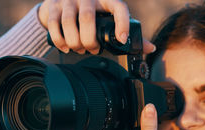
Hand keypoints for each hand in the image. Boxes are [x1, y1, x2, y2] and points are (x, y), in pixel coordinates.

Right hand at [38, 0, 155, 54]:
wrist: (63, 0)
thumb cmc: (94, 12)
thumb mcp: (110, 17)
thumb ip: (129, 31)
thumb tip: (150, 48)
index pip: (118, 7)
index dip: (122, 23)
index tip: (122, 40)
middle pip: (88, 19)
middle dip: (89, 41)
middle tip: (93, 50)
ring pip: (69, 22)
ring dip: (75, 42)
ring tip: (80, 49)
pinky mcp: (53, 5)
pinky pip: (54, 24)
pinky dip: (60, 40)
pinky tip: (66, 47)